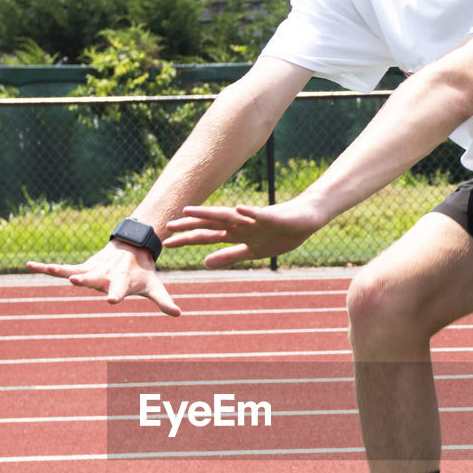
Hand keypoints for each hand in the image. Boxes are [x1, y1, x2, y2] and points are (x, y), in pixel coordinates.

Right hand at [27, 242, 181, 316]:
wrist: (133, 247)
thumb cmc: (143, 272)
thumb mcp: (154, 286)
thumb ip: (164, 301)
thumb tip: (179, 314)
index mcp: (122, 282)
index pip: (119, 290)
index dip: (116, 294)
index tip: (110, 300)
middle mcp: (105, 275)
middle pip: (94, 279)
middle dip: (85, 280)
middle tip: (75, 281)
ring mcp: (92, 270)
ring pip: (75, 270)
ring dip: (61, 271)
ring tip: (44, 270)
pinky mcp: (82, 267)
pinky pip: (61, 268)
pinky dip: (45, 268)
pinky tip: (28, 266)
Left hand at [163, 198, 326, 267]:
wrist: (306, 220)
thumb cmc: (279, 234)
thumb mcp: (252, 251)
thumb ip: (229, 256)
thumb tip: (204, 262)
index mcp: (235, 233)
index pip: (206, 236)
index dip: (187, 240)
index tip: (166, 244)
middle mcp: (240, 223)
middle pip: (210, 223)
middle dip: (190, 225)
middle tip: (168, 227)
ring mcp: (254, 218)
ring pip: (228, 215)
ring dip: (208, 213)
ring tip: (190, 211)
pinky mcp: (272, 216)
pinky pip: (260, 214)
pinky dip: (249, 212)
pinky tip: (239, 209)